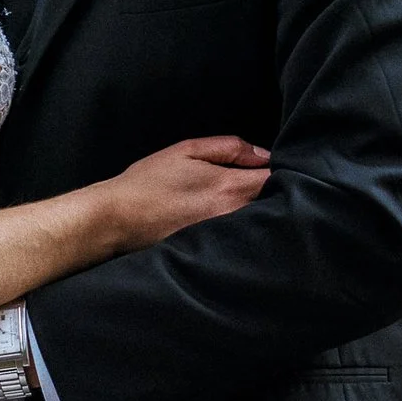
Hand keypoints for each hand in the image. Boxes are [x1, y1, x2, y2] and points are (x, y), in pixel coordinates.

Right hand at [102, 136, 272, 251]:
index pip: (277, 180)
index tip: (275, 165)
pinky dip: (243, 229)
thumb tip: (263, 154)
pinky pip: (241, 237)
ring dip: (260, 211)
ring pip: (258, 222)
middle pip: (274, 204)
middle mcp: (235, 216)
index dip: (282, 169)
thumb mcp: (187, 150)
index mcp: (231, 187)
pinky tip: (230, 221)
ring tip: (245, 202)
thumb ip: (230, 148)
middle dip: (275, 192)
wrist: (118, 220)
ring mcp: (226, 238)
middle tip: (261, 181)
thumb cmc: (150, 182)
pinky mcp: (215, 252)